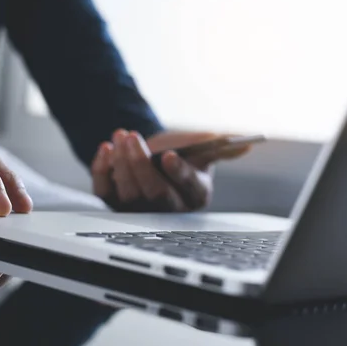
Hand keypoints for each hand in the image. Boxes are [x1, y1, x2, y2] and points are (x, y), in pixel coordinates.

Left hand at [91, 129, 250, 211]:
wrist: (152, 155)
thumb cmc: (179, 152)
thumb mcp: (200, 147)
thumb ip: (220, 145)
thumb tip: (245, 143)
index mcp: (194, 194)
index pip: (187, 187)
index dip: (178, 173)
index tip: (169, 156)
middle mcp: (167, 208)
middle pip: (153, 193)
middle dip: (140, 164)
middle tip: (132, 137)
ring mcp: (138, 208)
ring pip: (128, 193)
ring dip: (121, 162)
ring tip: (120, 137)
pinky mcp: (114, 203)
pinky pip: (104, 192)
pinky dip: (101, 170)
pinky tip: (105, 149)